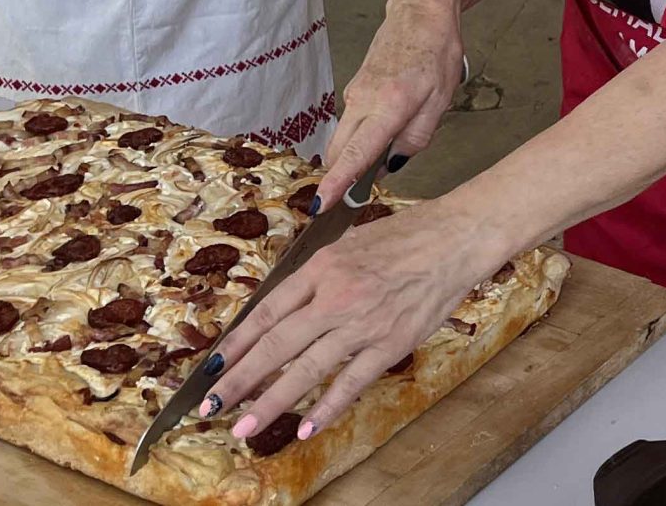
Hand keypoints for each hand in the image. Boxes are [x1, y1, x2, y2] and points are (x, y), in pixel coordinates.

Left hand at [200, 198, 502, 442]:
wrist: (454, 239)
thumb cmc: (404, 237)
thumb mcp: (347, 244)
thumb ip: (315, 277)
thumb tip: (282, 311)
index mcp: (321, 268)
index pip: (266, 312)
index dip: (236, 344)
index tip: (213, 368)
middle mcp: (336, 297)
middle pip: (276, 345)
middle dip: (239, 380)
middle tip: (211, 406)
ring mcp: (363, 324)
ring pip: (306, 370)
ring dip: (271, 402)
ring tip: (243, 426)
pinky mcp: (390, 344)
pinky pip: (351, 383)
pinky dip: (327, 408)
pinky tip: (305, 429)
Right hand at [314, 0, 463, 205]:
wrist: (420, 12)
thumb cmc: (436, 52)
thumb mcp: (440, 100)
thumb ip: (416, 138)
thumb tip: (392, 164)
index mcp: (389, 104)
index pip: (357, 151)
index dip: (339, 181)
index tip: (323, 203)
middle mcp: (363, 100)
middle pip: (340, 150)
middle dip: (342, 175)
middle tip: (360, 192)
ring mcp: (355, 93)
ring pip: (345, 137)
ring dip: (357, 154)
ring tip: (392, 144)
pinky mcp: (355, 89)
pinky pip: (352, 123)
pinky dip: (362, 135)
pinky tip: (390, 123)